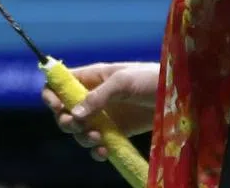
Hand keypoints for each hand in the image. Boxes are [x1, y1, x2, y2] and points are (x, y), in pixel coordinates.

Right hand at [41, 62, 159, 161]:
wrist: (177, 96)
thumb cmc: (150, 78)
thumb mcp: (124, 82)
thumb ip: (99, 96)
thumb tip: (75, 112)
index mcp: (92, 77)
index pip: (59, 84)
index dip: (52, 95)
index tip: (58, 107)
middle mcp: (93, 97)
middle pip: (64, 112)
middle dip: (67, 122)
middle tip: (81, 125)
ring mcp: (103, 116)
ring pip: (78, 131)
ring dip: (83, 138)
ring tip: (100, 139)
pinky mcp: (115, 133)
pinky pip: (96, 145)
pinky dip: (95, 151)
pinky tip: (105, 152)